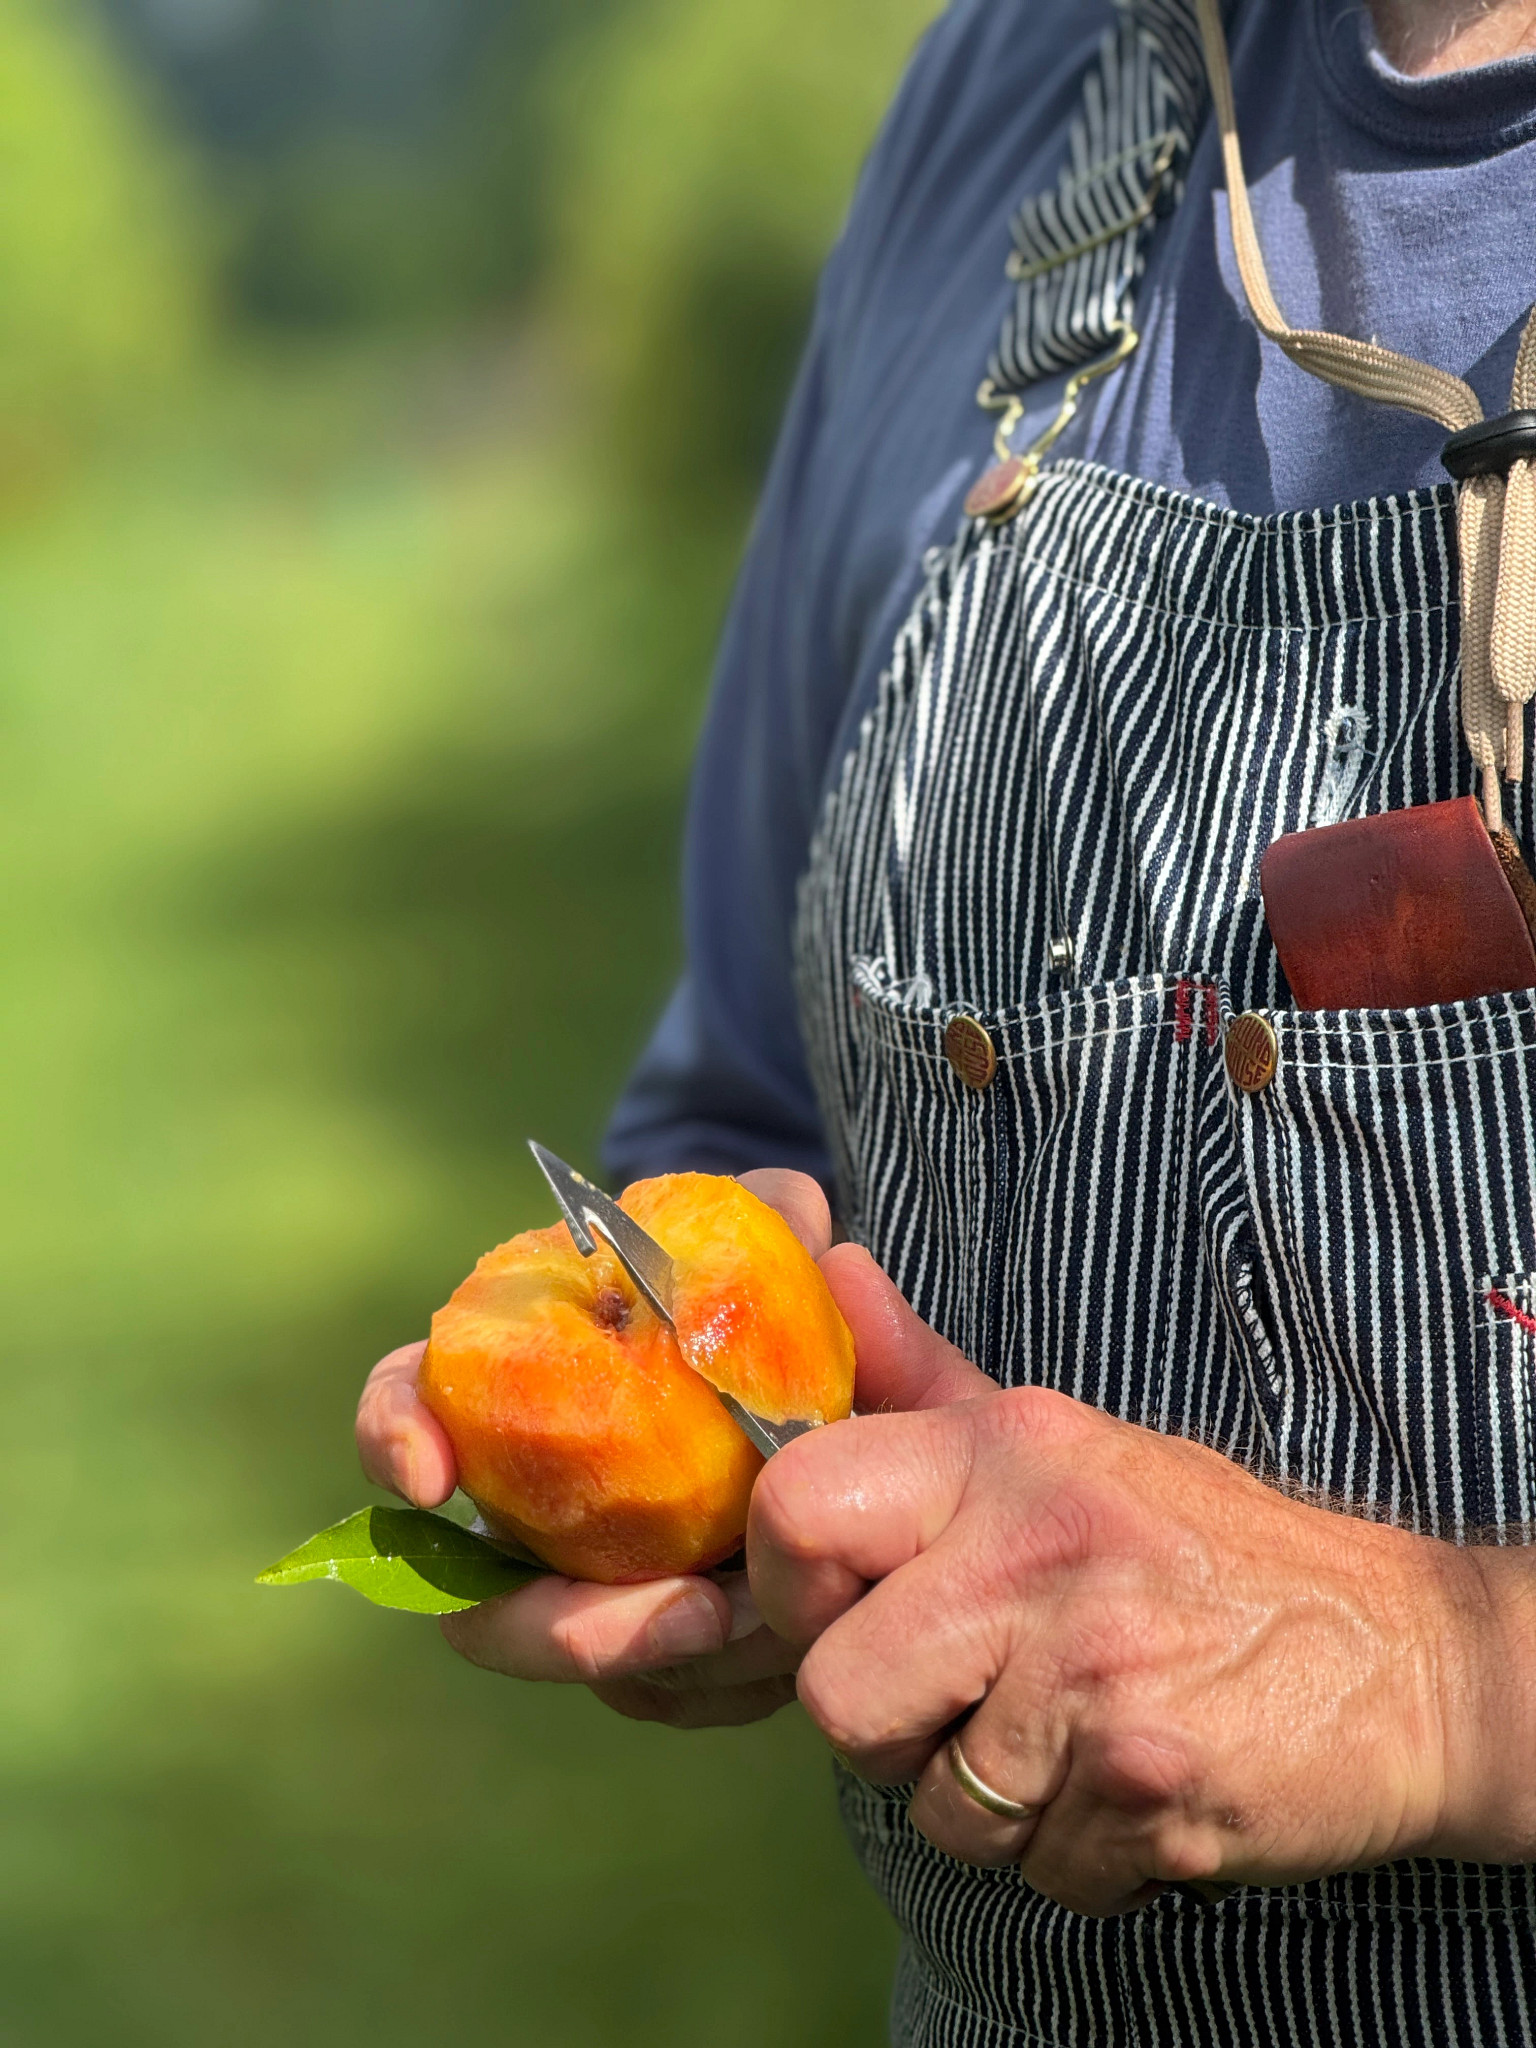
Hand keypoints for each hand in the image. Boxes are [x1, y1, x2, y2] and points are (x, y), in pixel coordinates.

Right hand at [353, 1169, 837, 1727]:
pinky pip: (668, 1694)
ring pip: (581, 1662)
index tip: (428, 1474)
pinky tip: (790, 1639)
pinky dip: (717, 1682)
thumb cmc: (776, 1302)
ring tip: (750, 1621)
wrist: (841, 1392)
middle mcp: (533, 1505)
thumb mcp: (782, 1250)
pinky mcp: (668, 1649)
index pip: (409, 1405)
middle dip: (555, 1630)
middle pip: (483, 1606)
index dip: (392, 1436)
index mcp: (518, 1388)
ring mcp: (594, 1586)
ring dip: (654, 1660)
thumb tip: (794, 1215)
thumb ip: (775, 1219)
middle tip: (679, 1611)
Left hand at [748, 1254, 1517, 1914]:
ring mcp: (1096, 1669)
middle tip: (971, 1699)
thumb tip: (827, 1273)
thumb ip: (925, 1381)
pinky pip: (1037, 1873)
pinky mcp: (1150, 1782)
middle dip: (890, 1729)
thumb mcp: (1061, 1443)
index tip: (850, 1608)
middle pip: (838, 1696)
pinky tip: (1127, 1785)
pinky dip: (1076, 1858)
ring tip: (1068, 1737)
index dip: (793, 1587)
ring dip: (992, 1804)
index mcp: (1005, 1452)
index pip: (794, 1511)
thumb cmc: (1201, 1551)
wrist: (1406, 1658)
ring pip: (933, 1809)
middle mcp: (1040, 1547)